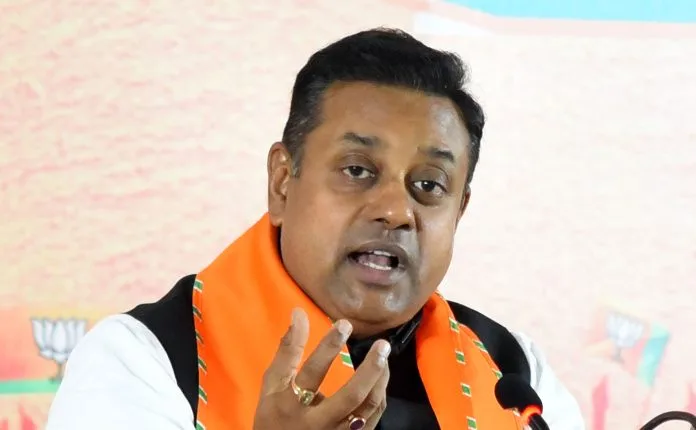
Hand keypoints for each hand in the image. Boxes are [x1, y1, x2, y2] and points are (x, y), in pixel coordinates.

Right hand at [253, 308, 390, 429]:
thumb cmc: (274, 418)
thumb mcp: (272, 387)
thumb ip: (287, 351)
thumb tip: (298, 313)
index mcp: (292, 405)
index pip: (312, 373)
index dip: (328, 347)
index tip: (345, 324)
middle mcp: (318, 423)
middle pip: (351, 396)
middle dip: (370, 369)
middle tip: (382, 345)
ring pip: (367, 408)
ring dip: (380, 380)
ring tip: (383, 357)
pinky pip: (372, 418)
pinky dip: (378, 395)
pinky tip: (380, 379)